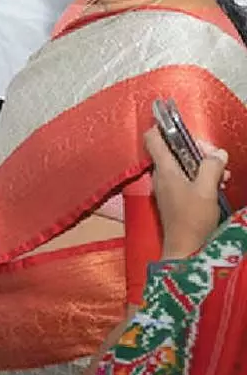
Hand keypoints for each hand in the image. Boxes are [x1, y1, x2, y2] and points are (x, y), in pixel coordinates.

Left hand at [144, 128, 229, 258]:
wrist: (185, 249)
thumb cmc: (192, 219)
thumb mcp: (206, 190)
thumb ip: (210, 167)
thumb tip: (217, 153)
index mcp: (164, 169)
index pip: (153, 139)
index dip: (163, 127)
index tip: (180, 125)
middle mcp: (161, 175)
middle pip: (174, 150)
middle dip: (197, 150)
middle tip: (217, 159)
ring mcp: (166, 186)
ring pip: (183, 165)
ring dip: (203, 165)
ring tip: (222, 175)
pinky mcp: (174, 197)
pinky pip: (186, 179)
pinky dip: (200, 177)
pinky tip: (217, 185)